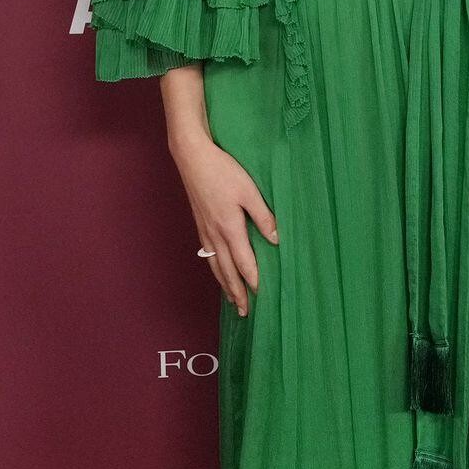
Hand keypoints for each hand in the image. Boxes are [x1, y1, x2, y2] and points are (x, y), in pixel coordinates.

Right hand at [169, 133, 277, 317]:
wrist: (192, 157)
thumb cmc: (223, 171)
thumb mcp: (249, 191)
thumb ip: (263, 216)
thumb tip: (276, 240)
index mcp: (230, 227)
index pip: (244, 263)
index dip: (254, 281)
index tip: (263, 296)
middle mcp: (215, 235)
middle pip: (227, 271)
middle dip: (237, 292)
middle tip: (245, 311)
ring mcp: (205, 231)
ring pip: (216, 266)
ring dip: (225, 285)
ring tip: (232, 301)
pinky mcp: (200, 225)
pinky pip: (209, 256)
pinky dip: (215, 270)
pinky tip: (219, 273)